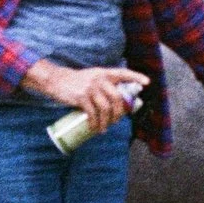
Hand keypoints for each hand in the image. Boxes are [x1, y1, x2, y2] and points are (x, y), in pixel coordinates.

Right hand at [28, 63, 149, 132]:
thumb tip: (117, 103)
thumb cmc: (77, 82)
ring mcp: (90, 88)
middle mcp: (99, 79)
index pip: (123, 73)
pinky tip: (94, 128)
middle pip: (116, 98)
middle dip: (119, 113)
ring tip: (104, 128)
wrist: (56, 80)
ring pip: (105, 108)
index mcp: (104, 73)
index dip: (136, 77)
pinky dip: (95, 123)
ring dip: (107, 122)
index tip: (147, 83)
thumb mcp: (92, 78)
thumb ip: (104, 85)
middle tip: (116, 121)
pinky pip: (92, 113)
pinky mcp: (81, 97)